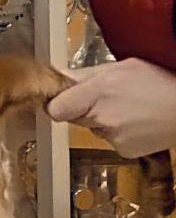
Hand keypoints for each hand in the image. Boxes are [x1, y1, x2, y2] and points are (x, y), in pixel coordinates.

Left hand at [47, 58, 175, 157]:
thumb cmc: (163, 81)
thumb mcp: (122, 66)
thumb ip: (85, 75)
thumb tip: (57, 78)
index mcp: (98, 92)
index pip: (55, 109)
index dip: (56, 103)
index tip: (59, 98)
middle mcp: (103, 117)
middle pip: (72, 117)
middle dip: (82, 107)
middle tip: (106, 97)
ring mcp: (113, 137)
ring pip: (93, 128)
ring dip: (103, 118)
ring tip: (130, 106)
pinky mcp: (123, 150)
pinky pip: (110, 139)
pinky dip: (119, 131)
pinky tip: (137, 120)